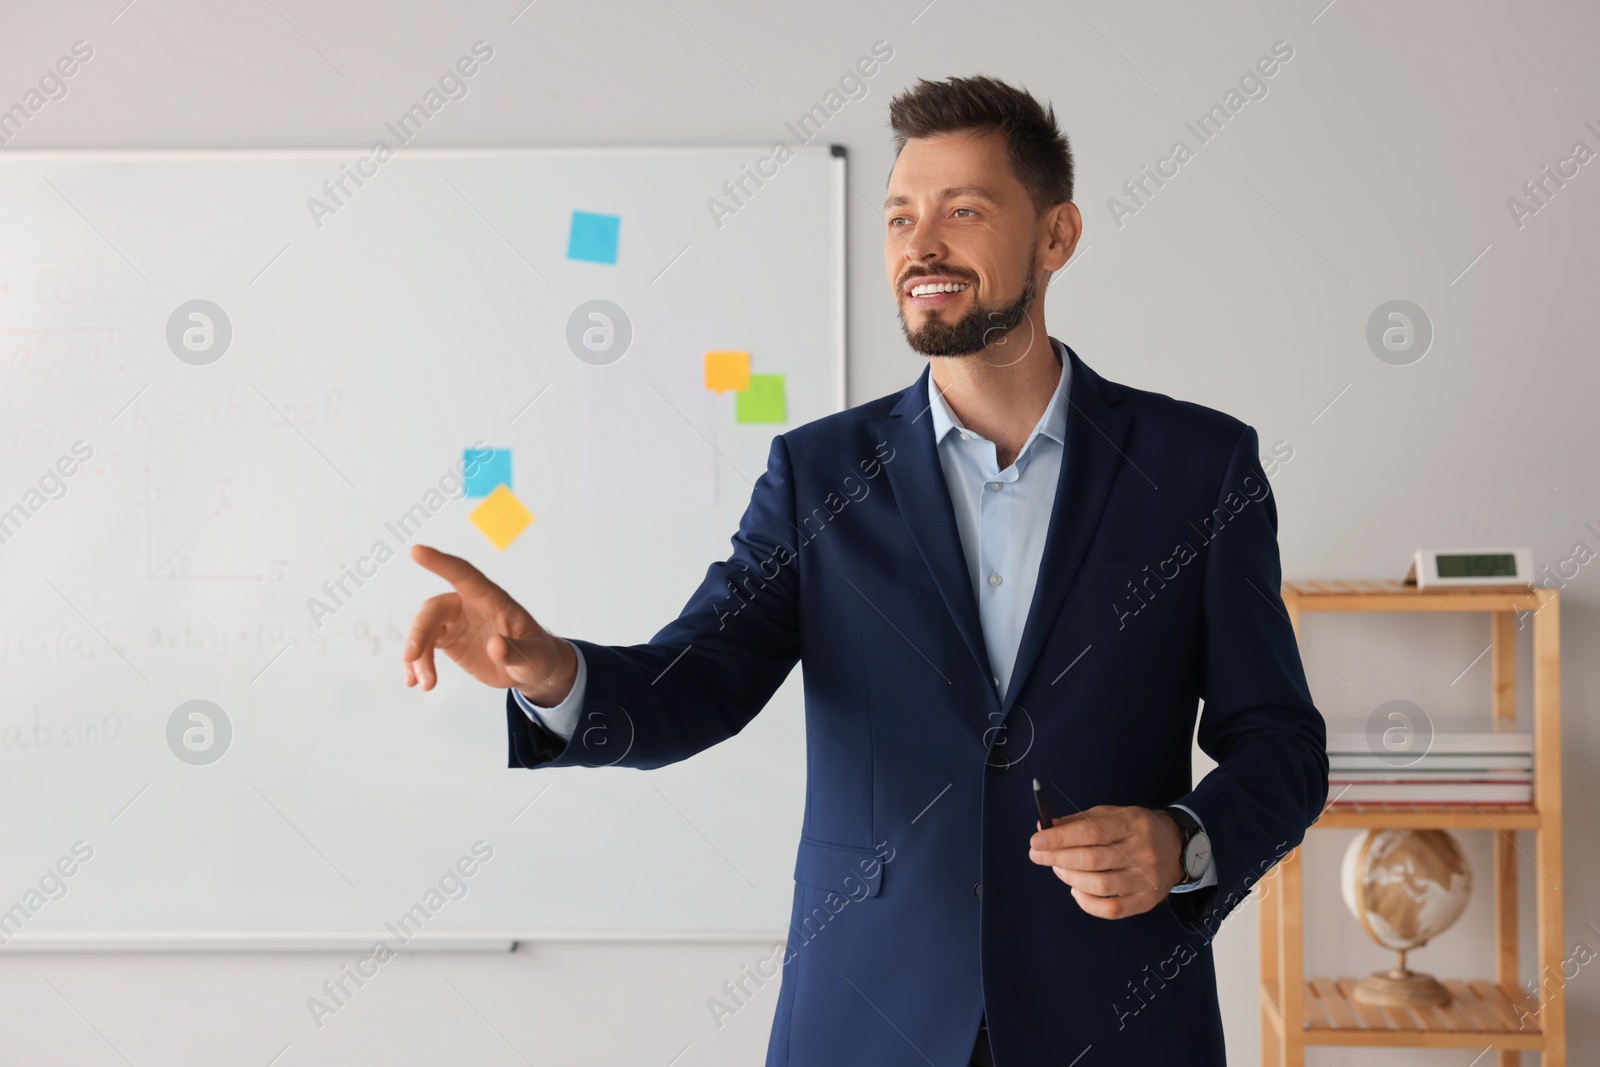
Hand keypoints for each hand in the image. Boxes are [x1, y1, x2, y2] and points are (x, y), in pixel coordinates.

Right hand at [402, 544, 576, 703]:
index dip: (441, 563)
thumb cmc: (537, 655)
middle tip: (412, 656)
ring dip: (417, 656)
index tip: (416, 551)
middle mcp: (470, 606)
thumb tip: (495, 645)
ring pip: (424, 630)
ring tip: (424, 684)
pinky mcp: (448, 640)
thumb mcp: (533, 657)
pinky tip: (414, 682)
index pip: (465, 575)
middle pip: (434, 608)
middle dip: (419, 631)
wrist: (531, 670)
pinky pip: (423, 647)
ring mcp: (456, 622)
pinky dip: (416, 664)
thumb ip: (516, 651)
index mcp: (493, 600)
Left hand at [1027, 804, 1184, 918]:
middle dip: (1057, 857)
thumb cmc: (1135, 829)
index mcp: (1132, 824)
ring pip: (1099, 885)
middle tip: (1038, 855)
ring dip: (1070, 878)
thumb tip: (1045, 828)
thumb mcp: (1112, 815)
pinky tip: (1076, 889)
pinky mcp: (1146, 901)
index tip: (1036, 841)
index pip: (1090, 832)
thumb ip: (1079, 821)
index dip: (1060, 838)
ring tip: (1058, 868)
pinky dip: (1087, 902)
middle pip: (1092, 859)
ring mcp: (1145, 879)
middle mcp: (1142, 852)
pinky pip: (1111, 910)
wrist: (1177, 847)